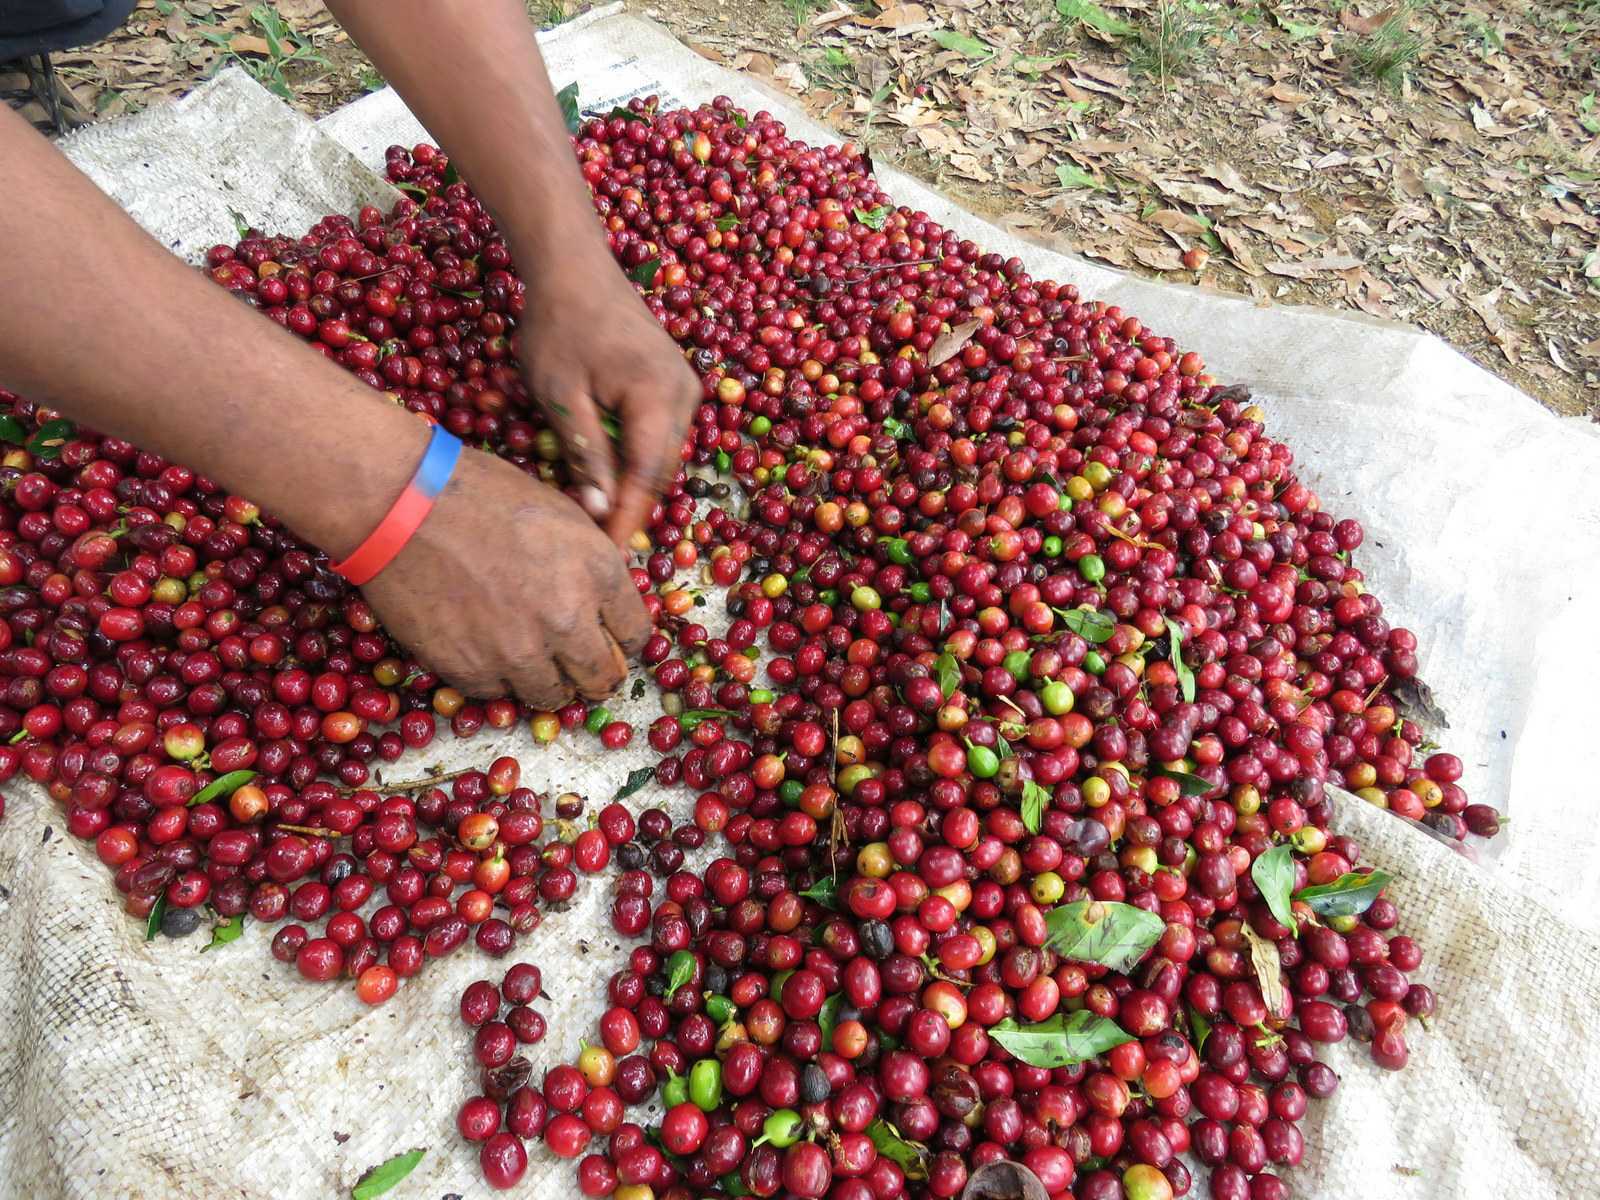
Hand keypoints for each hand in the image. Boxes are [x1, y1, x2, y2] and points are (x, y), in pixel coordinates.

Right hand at [359, 446, 649, 705]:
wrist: (400, 504)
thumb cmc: (479, 494)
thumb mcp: (560, 512)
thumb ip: (592, 561)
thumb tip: (608, 598)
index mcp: (597, 572)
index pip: (636, 636)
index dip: (622, 638)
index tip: (610, 638)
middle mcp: (568, 620)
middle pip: (603, 678)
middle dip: (596, 673)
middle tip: (579, 665)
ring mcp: (519, 652)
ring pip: (553, 696)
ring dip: (547, 679)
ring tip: (528, 655)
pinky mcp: (472, 670)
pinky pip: (499, 692)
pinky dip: (496, 675)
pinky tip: (484, 645)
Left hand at [516, 251, 699, 542]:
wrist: (574, 266)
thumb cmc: (558, 325)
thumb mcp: (560, 395)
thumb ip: (587, 455)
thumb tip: (602, 512)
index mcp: (659, 398)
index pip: (648, 478)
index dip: (627, 520)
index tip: (605, 555)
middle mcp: (686, 395)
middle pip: (662, 472)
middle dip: (631, 509)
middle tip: (594, 543)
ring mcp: (685, 387)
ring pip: (663, 456)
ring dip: (634, 486)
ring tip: (597, 514)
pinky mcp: (675, 382)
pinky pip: (660, 435)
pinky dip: (636, 459)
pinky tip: (609, 474)